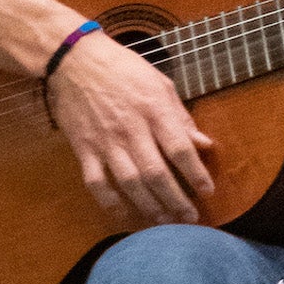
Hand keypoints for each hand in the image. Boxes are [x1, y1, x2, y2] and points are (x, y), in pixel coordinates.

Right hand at [44, 31, 215, 226]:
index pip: (179, 148)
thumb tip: (203, 143)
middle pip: (156, 173)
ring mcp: (105, 142)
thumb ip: (181, 116)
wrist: (76, 61)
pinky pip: (96, 183)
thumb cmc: (124, 69)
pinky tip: (124, 215)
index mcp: (154, 110)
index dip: (196, 173)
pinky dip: (110, 202)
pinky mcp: (83, 149)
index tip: (208, 191)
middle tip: (190, 219)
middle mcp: (131, 129)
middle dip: (176, 200)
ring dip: (149, 206)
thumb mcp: (161, 84)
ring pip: (129, 183)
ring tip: (165, 221)